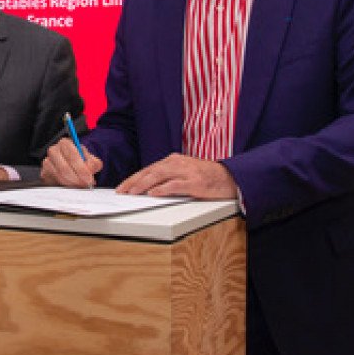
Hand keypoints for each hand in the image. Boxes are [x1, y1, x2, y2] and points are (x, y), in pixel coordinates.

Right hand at [41, 137, 101, 187]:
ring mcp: (47, 162)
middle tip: (85, 185)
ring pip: (59, 176)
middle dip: (77, 179)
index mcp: (65, 143)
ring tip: (81, 186)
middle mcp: (54, 150)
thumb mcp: (89, 159)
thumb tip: (91, 168)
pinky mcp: (44, 173)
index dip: (81, 169)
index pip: (73, 156)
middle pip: (65, 168)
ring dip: (72, 183)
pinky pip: (55, 181)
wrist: (68, 165)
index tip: (88, 178)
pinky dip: (65, 186)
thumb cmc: (78, 161)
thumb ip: (93, 162)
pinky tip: (72, 187)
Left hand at [116, 153, 236, 198]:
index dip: (134, 178)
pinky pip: (175, 185)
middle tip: (122, 190)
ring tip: (132, 192)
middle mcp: (178, 163)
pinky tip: (153, 193)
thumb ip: (169, 177)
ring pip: (159, 176)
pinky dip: (162, 189)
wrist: (230, 178)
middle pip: (151, 171)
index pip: (149, 169)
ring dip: (143, 184)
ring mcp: (186, 172)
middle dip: (134, 181)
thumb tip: (149, 188)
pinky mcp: (195, 183)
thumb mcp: (185, 173)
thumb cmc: (207, 178)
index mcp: (174, 161)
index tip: (123, 186)